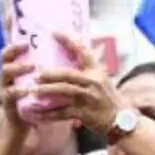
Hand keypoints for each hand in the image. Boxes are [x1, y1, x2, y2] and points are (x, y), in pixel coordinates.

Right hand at [0, 43, 33, 133]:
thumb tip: (59, 56)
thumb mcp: (32, 85)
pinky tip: (30, 90)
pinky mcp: (7, 104)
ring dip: (18, 67)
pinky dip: (20, 90)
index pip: (8, 52)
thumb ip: (39, 72)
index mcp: (12, 72)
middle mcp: (5, 78)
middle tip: (29, 47)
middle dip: (15, 52)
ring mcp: (4, 90)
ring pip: (5, 73)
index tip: (27, 41)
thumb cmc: (30, 102)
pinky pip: (10, 94)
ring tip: (32, 67)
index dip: (15, 44)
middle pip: (4, 58)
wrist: (20, 127)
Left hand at [8, 34, 124, 135]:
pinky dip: (49, 114)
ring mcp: (89, 98)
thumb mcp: (102, 80)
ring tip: (33, 90)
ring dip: (47, 90)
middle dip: (50, 74)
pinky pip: (63, 113)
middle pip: (68, 74)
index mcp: (97, 71)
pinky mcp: (85, 113)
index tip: (54, 32)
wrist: (121, 121)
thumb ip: (88, 70)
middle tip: (36, 74)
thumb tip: (75, 56)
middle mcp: (93, 82)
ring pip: (64, 91)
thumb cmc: (109, 99)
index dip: (68, 41)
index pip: (83, 51)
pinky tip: (37, 114)